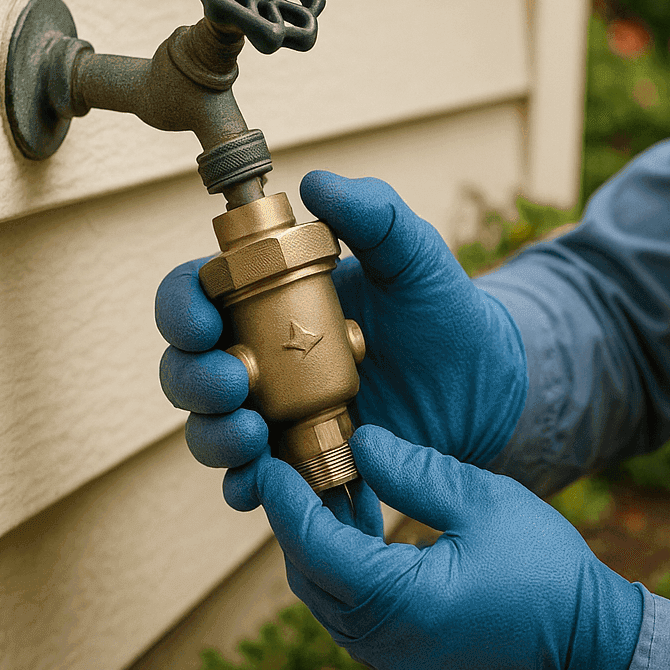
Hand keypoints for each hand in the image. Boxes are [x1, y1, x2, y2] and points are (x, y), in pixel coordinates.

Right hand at [156, 170, 528, 506]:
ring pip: (208, 431)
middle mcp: (259, 357)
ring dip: (214, 435)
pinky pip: (251, 485)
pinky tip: (260, 483)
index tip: (202, 319)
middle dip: (193, 378)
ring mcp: (274, 414)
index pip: (196, 295)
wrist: (487, 383)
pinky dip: (243, 488)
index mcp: (268, 299)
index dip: (181, 306)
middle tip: (237, 380)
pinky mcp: (298, 463)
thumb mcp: (414, 255)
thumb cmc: (442, 309)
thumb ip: (375, 214)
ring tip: (254, 434)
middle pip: (186, 369)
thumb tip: (317, 182)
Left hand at [246, 425, 643, 669]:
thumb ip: (415, 473)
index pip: (315, 548)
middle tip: (299, 466)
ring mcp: (393, 658)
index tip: (271, 462)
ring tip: (336, 488)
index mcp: (400, 604)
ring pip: (329, 599)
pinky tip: (366, 527)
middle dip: (298, 521)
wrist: (589, 637)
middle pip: (311, 577)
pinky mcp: (408, 659)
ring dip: (322, 545)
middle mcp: (385, 642)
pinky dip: (348, 569)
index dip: (287, 502)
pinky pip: (356, 613)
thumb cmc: (546, 570)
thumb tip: (362, 442)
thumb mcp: (484, 502)